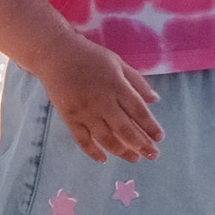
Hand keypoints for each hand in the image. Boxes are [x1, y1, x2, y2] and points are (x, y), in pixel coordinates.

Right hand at [39, 33, 161, 162]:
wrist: (56, 54)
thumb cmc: (90, 56)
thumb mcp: (118, 63)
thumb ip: (137, 82)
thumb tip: (155, 99)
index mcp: (116, 85)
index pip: (138, 111)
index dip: (150, 126)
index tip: (159, 138)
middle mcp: (102, 101)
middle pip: (125, 129)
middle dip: (141, 144)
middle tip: (152, 155)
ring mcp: (85, 111)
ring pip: (106, 138)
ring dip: (122, 151)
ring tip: (135, 158)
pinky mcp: (70, 117)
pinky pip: (82, 140)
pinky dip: (93, 151)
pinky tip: (104, 159)